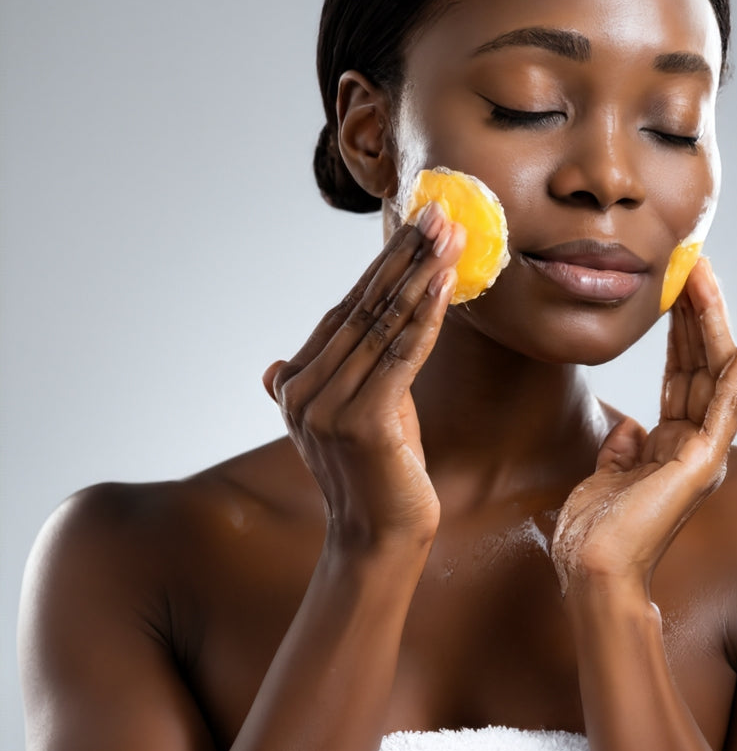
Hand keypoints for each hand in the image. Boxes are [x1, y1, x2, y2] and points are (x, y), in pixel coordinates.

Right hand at [262, 204, 464, 547]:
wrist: (379, 538)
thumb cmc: (376, 473)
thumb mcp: (345, 417)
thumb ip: (320, 381)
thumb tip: (273, 367)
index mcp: (295, 382)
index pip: (346, 310)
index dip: (383, 266)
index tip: (415, 227)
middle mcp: (302, 390)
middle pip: (364, 308)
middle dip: (405, 256)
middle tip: (437, 212)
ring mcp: (327, 406)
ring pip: (384, 325)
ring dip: (421, 275)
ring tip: (449, 236)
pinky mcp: (362, 422)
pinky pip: (401, 355)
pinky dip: (426, 316)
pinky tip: (445, 283)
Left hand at [551, 258, 736, 594]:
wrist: (592, 571)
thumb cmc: (595, 534)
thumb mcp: (604, 477)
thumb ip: (622, 449)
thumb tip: (630, 427)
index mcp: (671, 447)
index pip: (680, 375)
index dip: (678, 331)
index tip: (672, 290)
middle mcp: (694, 445)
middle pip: (700, 364)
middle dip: (694, 312)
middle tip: (691, 263)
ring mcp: (704, 452)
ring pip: (714, 372)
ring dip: (711, 321)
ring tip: (705, 273)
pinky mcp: (705, 460)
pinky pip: (729, 404)